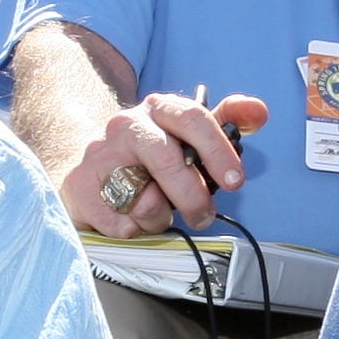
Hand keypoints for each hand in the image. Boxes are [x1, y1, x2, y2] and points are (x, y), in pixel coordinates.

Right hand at [58, 92, 266, 238]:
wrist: (89, 169)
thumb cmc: (150, 156)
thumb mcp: (187, 137)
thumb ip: (225, 122)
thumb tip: (259, 111)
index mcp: (159, 108)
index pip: (194, 119)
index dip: (218, 151)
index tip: (235, 181)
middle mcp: (127, 124)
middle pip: (168, 162)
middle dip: (192, 197)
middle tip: (203, 216)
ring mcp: (99, 154)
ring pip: (145, 201)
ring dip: (159, 217)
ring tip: (154, 212)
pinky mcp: (78, 186)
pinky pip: (121, 224)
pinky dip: (133, 230)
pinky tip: (128, 218)